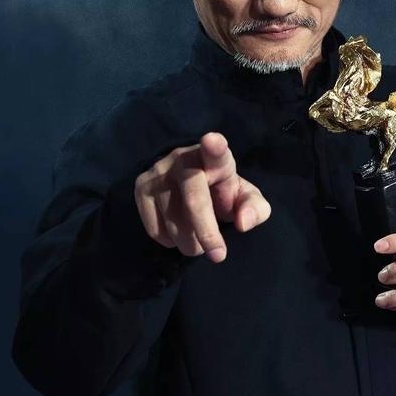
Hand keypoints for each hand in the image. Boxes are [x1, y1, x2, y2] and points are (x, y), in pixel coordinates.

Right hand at [134, 132, 270, 262]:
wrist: (186, 186)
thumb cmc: (222, 191)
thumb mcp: (244, 199)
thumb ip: (254, 209)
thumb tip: (243, 224)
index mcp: (215, 158)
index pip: (215, 151)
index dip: (214, 146)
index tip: (213, 140)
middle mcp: (183, 159)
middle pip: (194, 199)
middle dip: (206, 231)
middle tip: (218, 255)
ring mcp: (159, 171)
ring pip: (174, 220)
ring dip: (190, 243)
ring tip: (200, 240)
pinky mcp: (141, 186)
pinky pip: (155, 228)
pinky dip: (170, 241)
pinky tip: (179, 231)